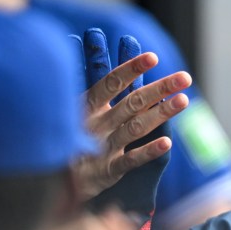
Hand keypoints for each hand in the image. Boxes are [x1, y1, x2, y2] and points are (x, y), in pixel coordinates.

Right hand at [74, 29, 190, 206]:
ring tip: (184, 100)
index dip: (130, 69)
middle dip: (159, 88)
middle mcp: (96, 123)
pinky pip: (131, 160)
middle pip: (132, 103)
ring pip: (136, 127)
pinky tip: (167, 143)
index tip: (152, 57)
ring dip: (161, 113)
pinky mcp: (107, 170)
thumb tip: (84, 49)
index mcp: (86, 106)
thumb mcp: (71, 109)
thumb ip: (89, 88)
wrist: (45, 180)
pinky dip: (149, 152)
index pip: (111, 83)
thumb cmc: (63, 138)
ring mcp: (103, 147)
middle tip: (185, 77)